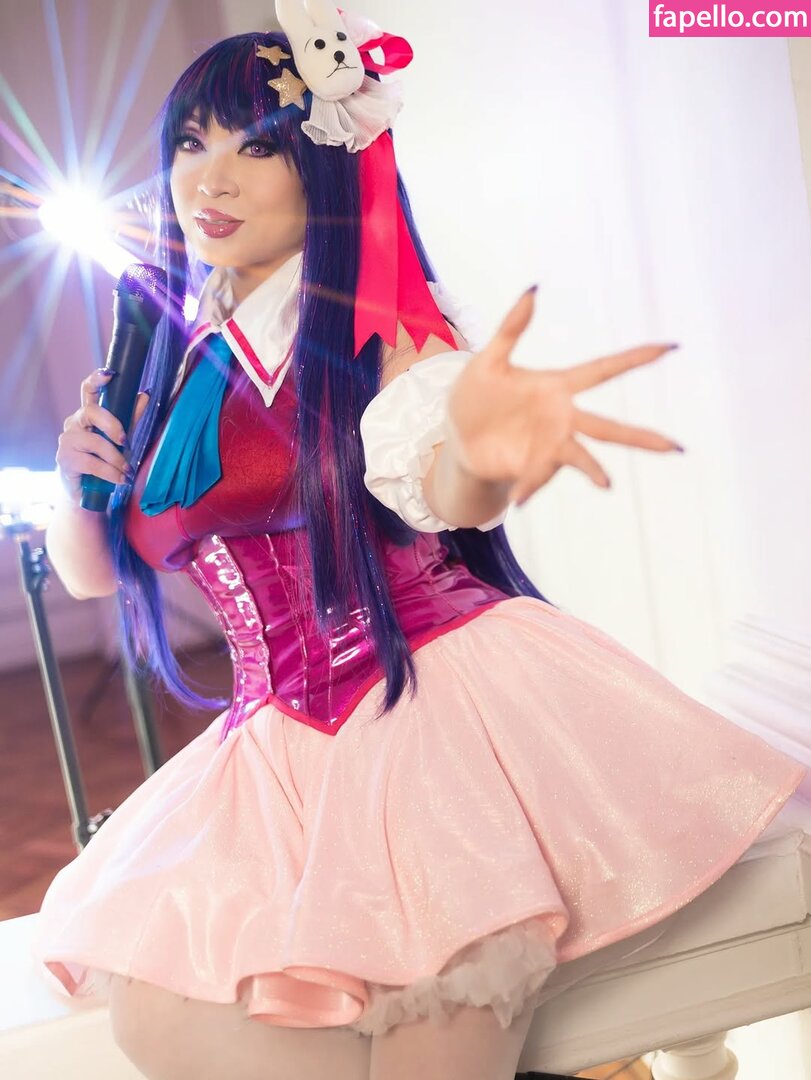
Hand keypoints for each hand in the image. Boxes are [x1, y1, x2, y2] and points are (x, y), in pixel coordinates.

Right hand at [56, 369, 134, 505]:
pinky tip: (121, 479)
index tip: (109, 374)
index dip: (96, 380)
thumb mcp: (120, 438)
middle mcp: (74, 423)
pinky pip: (92, 463)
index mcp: (87, 414)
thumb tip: (145, 395)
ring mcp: (67, 440)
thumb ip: (130, 418)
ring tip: (127, 471)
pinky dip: (110, 472)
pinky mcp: (65, 459)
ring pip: (95, 442)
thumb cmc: (103, 460)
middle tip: (125, 441)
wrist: (85, 491)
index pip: (88, 391)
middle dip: (112, 425)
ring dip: (116, 457)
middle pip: (91, 412)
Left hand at [445, 288, 682, 505]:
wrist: (456, 437)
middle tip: (675, 447)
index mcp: (557, 386)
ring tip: (607, 483)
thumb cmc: (475, 396)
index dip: (635, 359)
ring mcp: (550, 445)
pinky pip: (537, 478)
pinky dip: (528, 487)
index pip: (603, 370)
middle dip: (642, 437)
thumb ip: (511, 327)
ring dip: (594, 471)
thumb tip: (533, 289)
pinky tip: (517, 499)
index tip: (669, 347)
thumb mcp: (488, 360)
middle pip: (609, 427)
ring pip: (585, 458)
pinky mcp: (532, 467)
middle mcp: (562, 418)